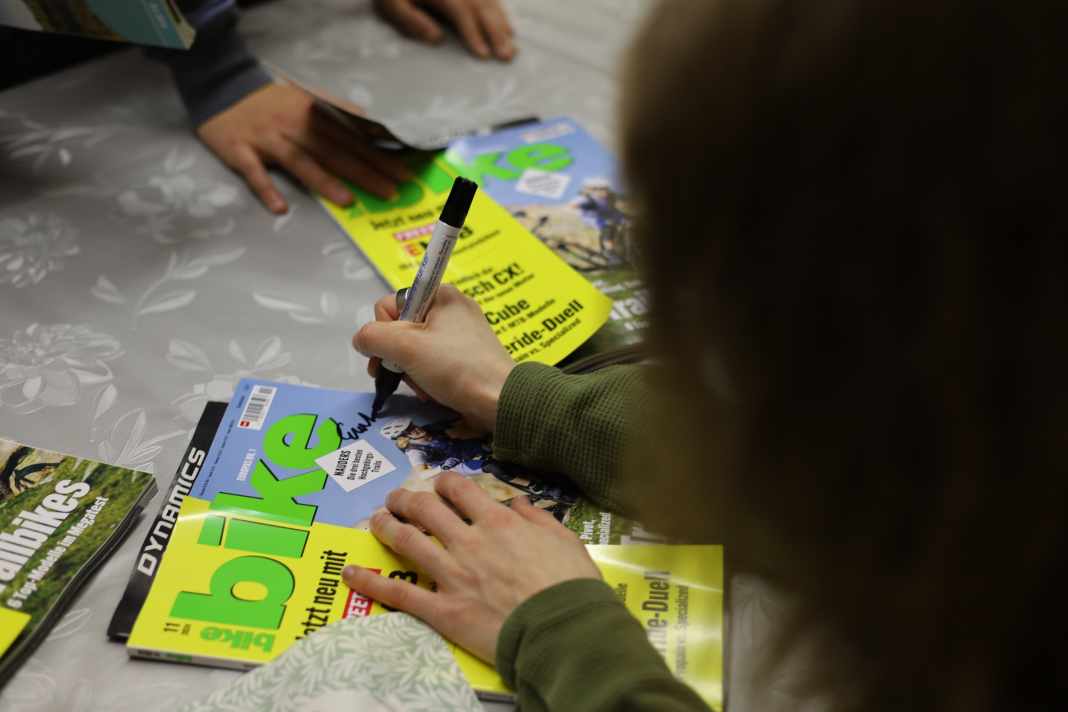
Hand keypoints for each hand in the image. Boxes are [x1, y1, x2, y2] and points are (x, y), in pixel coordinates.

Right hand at [197, 83, 412, 213]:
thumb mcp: (306, 97)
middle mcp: (294, 128)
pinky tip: (280, 208)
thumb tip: (369, 122)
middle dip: (364, 173)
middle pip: (333, 152)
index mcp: (312, 115)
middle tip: (389, 193)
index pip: (351, 139)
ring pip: (299, 163)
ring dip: (323, 182)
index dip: (378, 156)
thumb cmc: (269, 100)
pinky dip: (266, 189)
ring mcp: (266, 140)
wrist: (219, 84)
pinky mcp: (239, 151)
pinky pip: (253, 173)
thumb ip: (336, 111)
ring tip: (348, 201)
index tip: (403, 174)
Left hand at [342, 471, 600, 662]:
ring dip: (387, 525)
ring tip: (377, 519)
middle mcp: (469, 541)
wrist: (564, 631)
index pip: (460, 489)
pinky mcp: (441, 610)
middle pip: (426, 508)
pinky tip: (351, 573)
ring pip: (407, 540)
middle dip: (408, 498)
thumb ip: (538, 517)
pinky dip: (371, 582)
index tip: (440, 484)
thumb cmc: (571, 586)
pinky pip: (399, 593)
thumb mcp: (565, 540)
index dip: (445, 482)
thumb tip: (517, 502)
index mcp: (498, 522)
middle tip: (399, 498)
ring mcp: (451, 575)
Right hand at [353, 285, 514, 431]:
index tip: (391, 355)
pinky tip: (434, 391)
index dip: (384, 331)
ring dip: (412, 372)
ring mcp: (462, 333)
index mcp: (440, 294)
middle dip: (398, 357)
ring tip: (424, 387)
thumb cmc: (454, 367)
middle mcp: (452, 308)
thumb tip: (362, 341)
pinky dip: (428, 377)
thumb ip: (373, 337)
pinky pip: (434, 361)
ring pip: (416, 349)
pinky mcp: (468, 355)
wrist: (501, 400)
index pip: (390, 304)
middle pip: (402, 329)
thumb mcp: (406, 347)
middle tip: (403, 377)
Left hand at [374, 0, 514, 60]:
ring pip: (489, 1)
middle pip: (481, 7)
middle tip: (506, 56)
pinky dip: (501, 12)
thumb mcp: (390, 5)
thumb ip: (410, 21)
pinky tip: (508, 27)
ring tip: (512, 46)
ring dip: (503, 24)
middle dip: (496, 33)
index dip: (473, 33)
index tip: (483, 56)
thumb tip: (437, 39)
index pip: (461, 12)